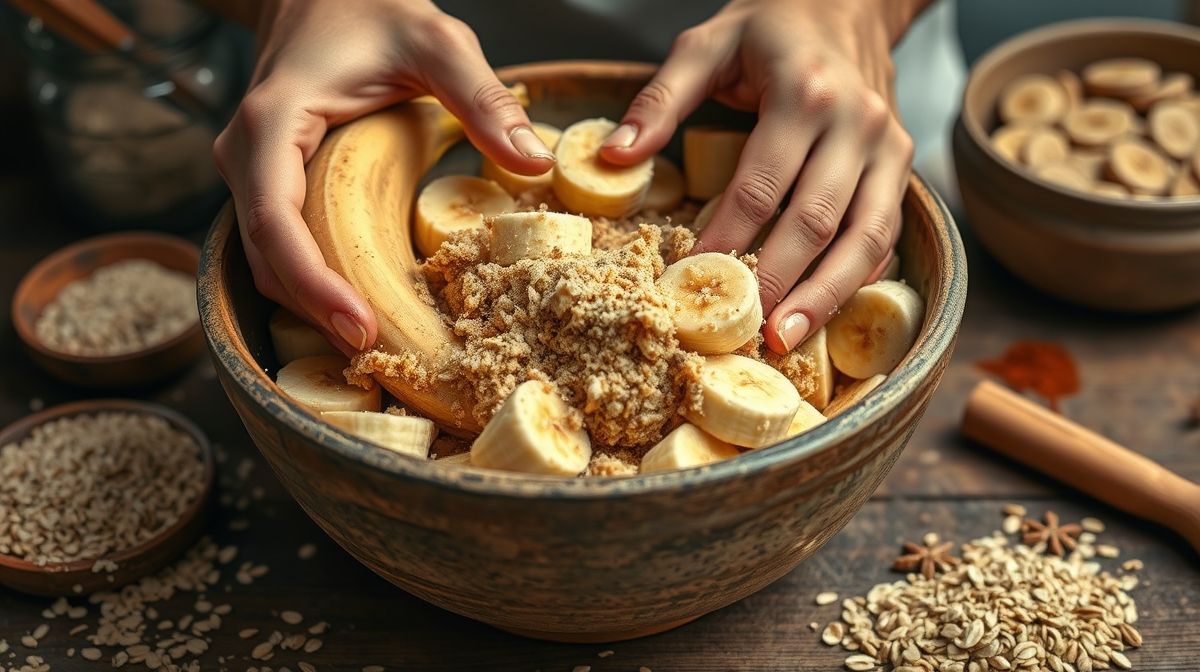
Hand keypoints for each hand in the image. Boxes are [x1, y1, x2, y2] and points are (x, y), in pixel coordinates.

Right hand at [214, 0, 553, 352]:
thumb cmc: (370, 8)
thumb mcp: (437, 42)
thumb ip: (482, 99)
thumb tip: (533, 161)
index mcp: (274, 123)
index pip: (275, 223)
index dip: (313, 285)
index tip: (360, 329)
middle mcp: (247, 153)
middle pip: (265, 256)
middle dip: (315, 308)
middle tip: (379, 354)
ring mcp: (251, 171)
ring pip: (266, 258)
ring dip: (311, 302)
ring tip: (373, 340)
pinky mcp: (269, 181)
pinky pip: (280, 243)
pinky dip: (312, 279)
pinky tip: (357, 302)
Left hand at [601, 0, 925, 354]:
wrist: (848, 1)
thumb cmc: (771, 26)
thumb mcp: (706, 44)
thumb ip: (660, 100)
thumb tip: (616, 157)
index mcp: (805, 94)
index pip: (761, 186)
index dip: (727, 238)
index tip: (692, 279)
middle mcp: (858, 123)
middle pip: (816, 222)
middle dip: (776, 283)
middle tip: (742, 331)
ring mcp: (889, 146)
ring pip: (865, 238)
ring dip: (826, 296)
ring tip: (785, 340)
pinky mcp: (903, 165)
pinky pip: (886, 234)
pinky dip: (858, 277)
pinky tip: (824, 310)